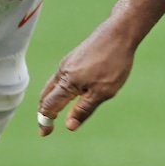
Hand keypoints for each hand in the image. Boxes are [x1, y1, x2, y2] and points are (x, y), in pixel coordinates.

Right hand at [37, 20, 135, 136]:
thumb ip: (84, 109)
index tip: (45, 133)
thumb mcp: (103, 91)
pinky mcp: (76, 56)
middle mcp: (63, 71)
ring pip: (53, 84)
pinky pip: (62, 76)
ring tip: (56, 110)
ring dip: (51, 99)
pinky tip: (70, 90)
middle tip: (47, 124)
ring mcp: (68, 61)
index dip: (45, 121)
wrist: (119, 31)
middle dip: (44, 111)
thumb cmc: (113, 62)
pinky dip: (60, 88)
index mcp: (67, 82)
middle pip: (46, 95)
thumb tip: (69, 126)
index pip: (48, 106)